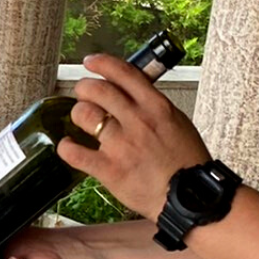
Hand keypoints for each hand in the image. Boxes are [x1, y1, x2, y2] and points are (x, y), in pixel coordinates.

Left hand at [57, 53, 210, 216]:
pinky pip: (75, 153)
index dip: (102, 64)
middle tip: (82, 95)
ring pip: (84, 115)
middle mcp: (137, 120)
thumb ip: (154, 108)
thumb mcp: (178, 123)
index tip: (90, 62)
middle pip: (97, 90)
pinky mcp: (110, 169)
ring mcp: (121, 145)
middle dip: (83, 89)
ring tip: (80, 120)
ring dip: (78, 114)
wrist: (192, 196)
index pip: (123, 73)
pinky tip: (67, 146)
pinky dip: (66, 147)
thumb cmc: (188, 163)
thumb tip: (134, 96)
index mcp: (156, 107)